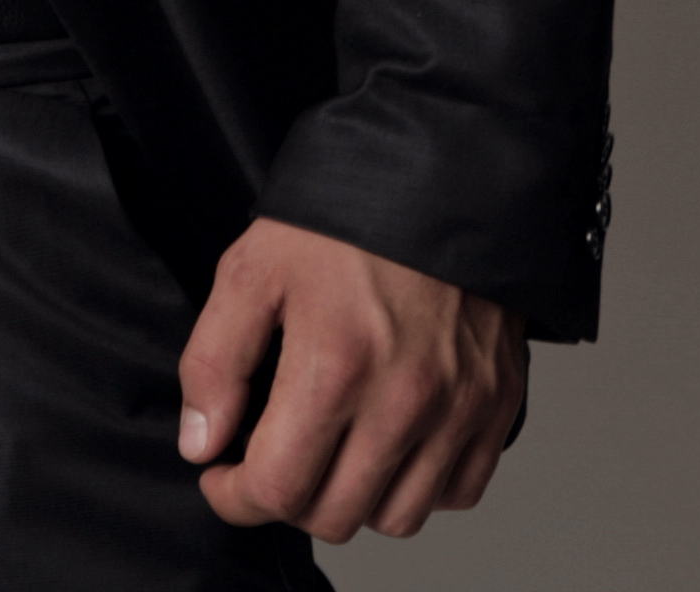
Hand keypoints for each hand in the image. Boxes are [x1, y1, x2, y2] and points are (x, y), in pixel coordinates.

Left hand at [177, 217, 526, 540]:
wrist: (444, 182)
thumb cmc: (342, 222)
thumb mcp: (251, 271)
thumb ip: (214, 363)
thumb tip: (201, 443)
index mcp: (336, 367)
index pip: (279, 488)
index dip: (234, 496)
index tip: (220, 474)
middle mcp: (406, 402)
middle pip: (336, 515)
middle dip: (285, 499)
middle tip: (267, 459)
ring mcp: (460, 412)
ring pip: (398, 517)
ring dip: (351, 499)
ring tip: (326, 452)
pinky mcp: (498, 410)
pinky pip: (457, 493)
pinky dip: (417, 486)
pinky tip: (385, 444)